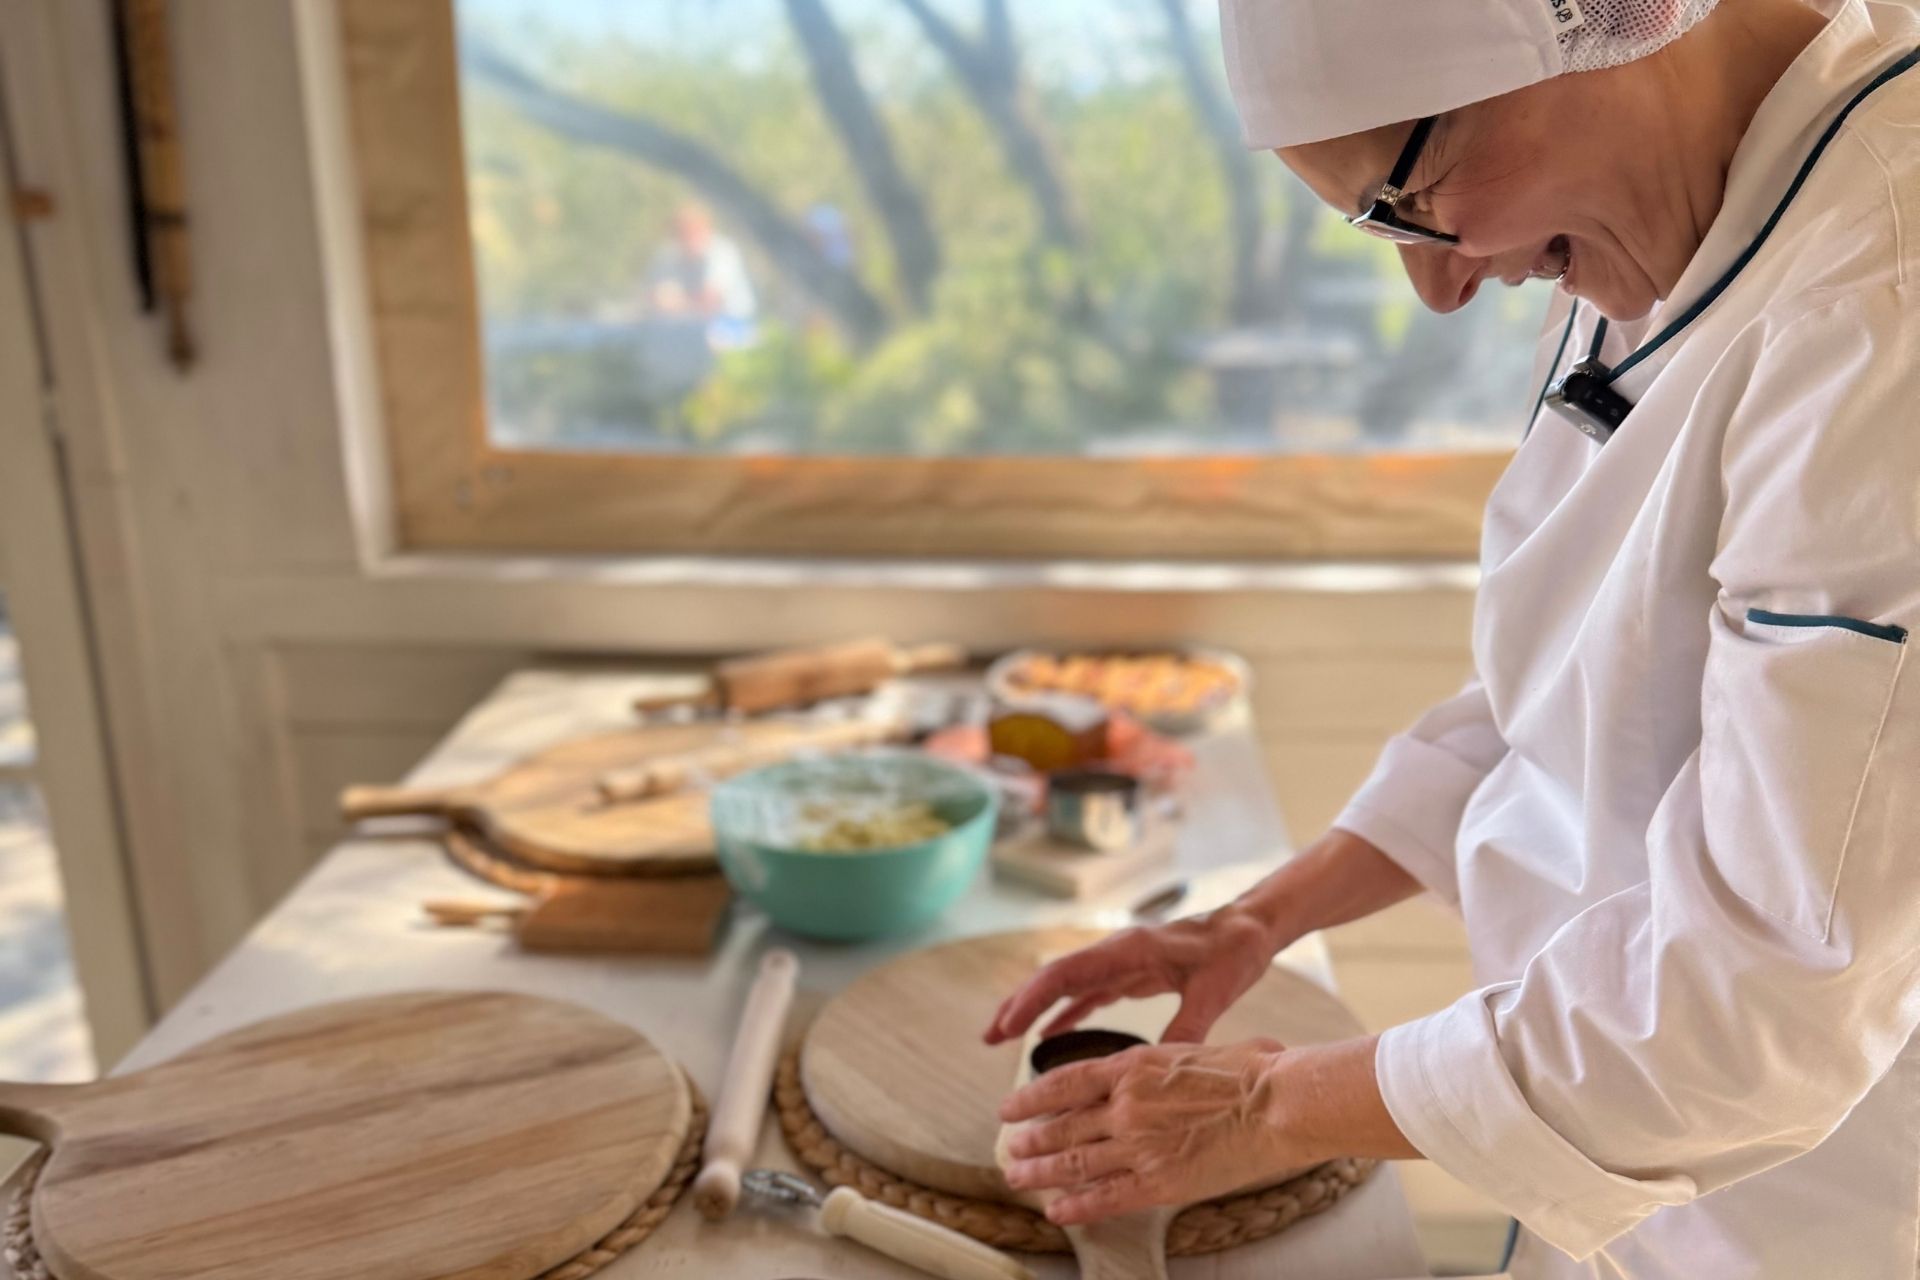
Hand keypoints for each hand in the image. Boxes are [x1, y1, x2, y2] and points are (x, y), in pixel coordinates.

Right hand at [983, 908, 1279, 1046]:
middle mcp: (1115, 952)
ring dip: (1034, 1010)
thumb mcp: (1213, 992)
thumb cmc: (1234, 952)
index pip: (1066, 974)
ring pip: (1065, 987)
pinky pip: (1087, 995)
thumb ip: (1185, 1027)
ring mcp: (1120, 963)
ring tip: (1002, 1038)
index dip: (1032, 1000)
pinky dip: (1064, 1014)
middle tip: (988, 1037)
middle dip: (1018, 1005)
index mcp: (1127, 949)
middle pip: (1054, 978)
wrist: (1250, 927)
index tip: (1007, 1026)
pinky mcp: (1131, 974)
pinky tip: (1046, 1037)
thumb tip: (1155, 1069)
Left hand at [999, 1039, 1300, 1223]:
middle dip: (1031, 1140)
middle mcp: (1126, 1106)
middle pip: (1063, 1126)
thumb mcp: (1198, 1048)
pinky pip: (1107, 1198)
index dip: (1031, 1097)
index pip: (1065, 1083)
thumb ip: (1169, 1060)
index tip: (1011, 1108)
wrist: (1280, 1103)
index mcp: (1133, 1067)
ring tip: (1018, 1177)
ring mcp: (1140, 1146)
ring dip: (1041, 1172)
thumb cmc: (1254, 1071)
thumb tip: (1172, 1059)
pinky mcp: (1160, 1183)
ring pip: (1075, 1162)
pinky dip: (1077, 1206)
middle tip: (1011, 1148)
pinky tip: (1057, 1210)